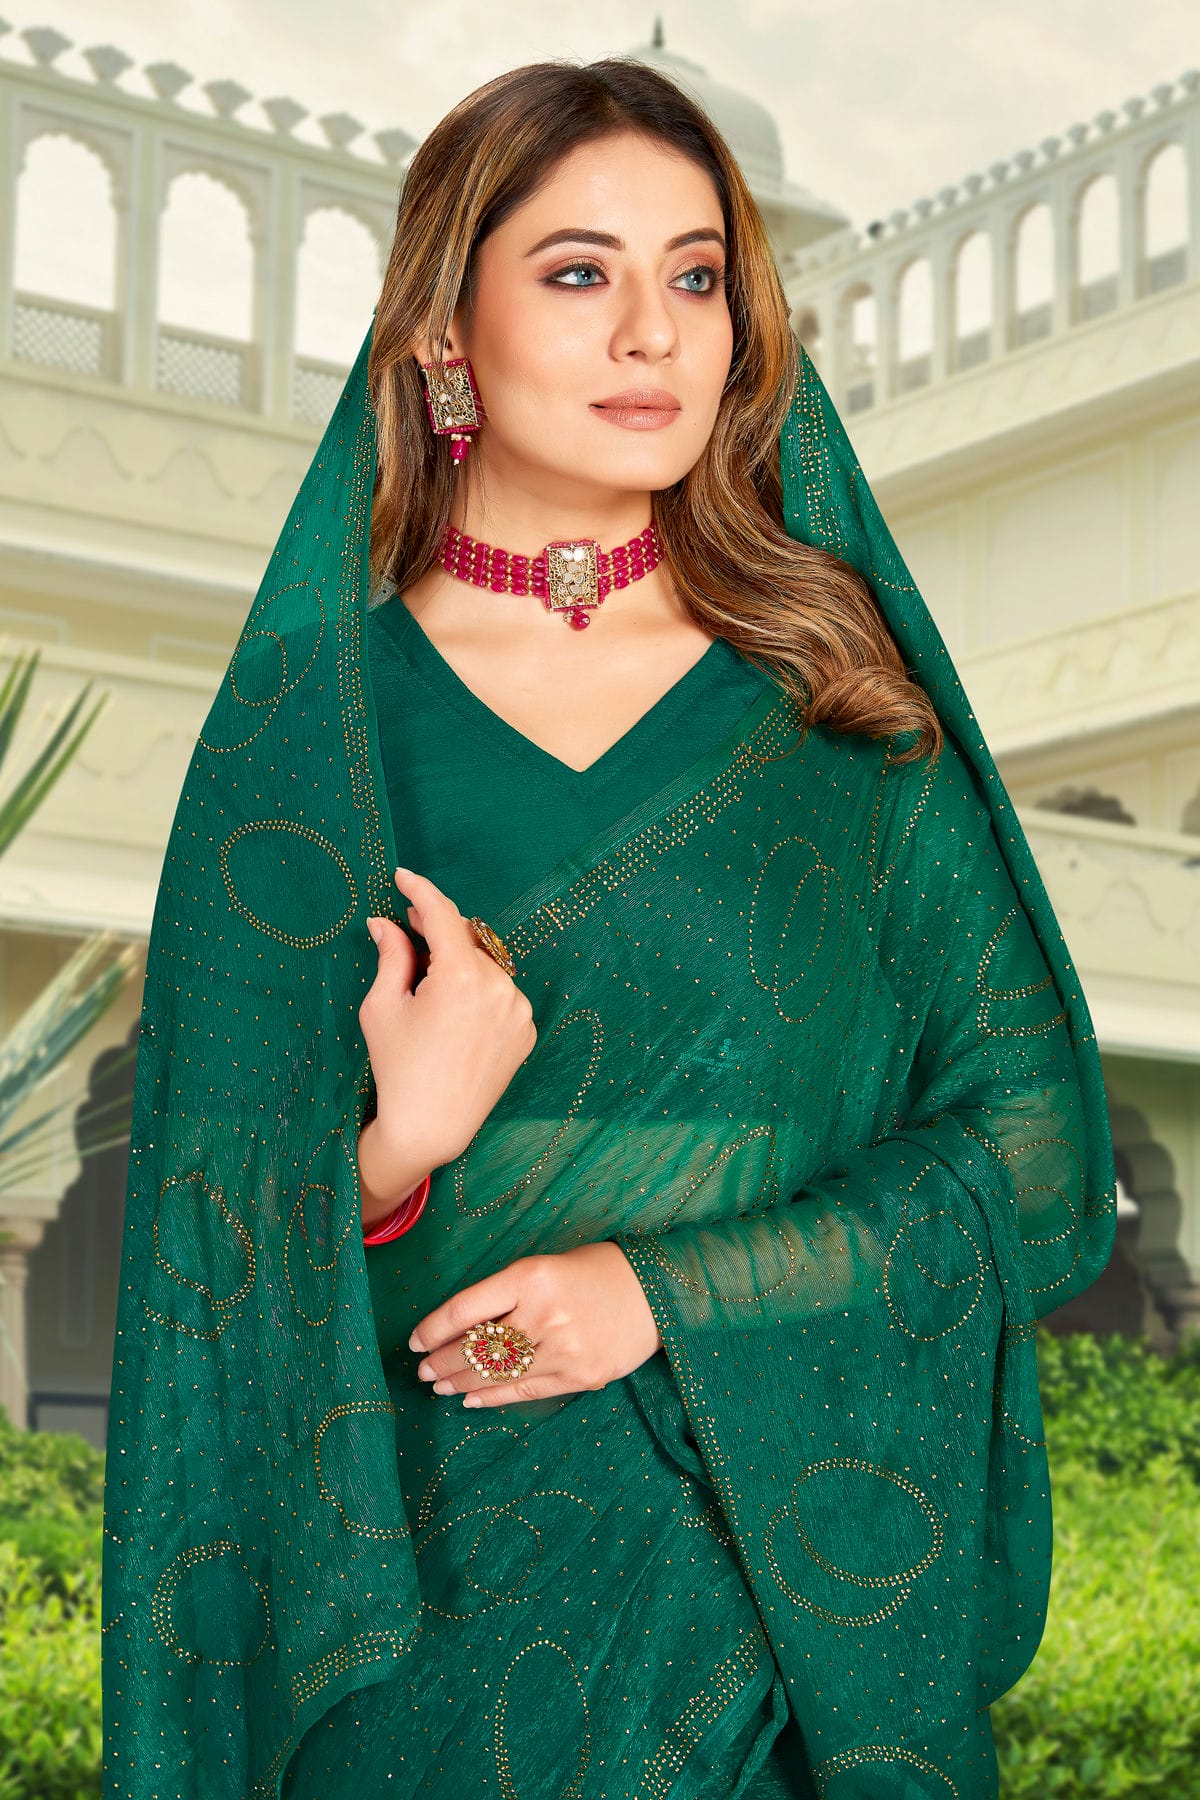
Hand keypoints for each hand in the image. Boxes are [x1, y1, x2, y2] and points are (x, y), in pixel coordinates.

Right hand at [357, 867, 537, 1223]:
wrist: (431, 1127)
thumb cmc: (397, 1067)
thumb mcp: (383, 1007)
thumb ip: (391, 955)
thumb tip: (384, 922)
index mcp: (462, 978)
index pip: (443, 915)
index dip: (421, 891)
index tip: (403, 876)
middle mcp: (499, 988)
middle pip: (466, 939)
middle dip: (437, 930)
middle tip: (407, 927)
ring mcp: (519, 1010)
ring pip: (486, 965)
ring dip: (459, 963)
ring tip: (428, 985)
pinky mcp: (527, 1031)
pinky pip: (500, 994)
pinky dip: (479, 991)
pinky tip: (453, 1013)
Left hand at [408, 1242, 663, 1407]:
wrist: (658, 1291)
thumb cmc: (598, 1271)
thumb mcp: (548, 1264)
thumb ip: (509, 1292)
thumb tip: (463, 1327)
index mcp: (532, 1276)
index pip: (466, 1308)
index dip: (434, 1328)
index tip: (415, 1341)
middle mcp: (544, 1313)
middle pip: (477, 1346)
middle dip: (443, 1360)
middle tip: (423, 1369)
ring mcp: (563, 1349)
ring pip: (497, 1373)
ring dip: (461, 1382)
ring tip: (440, 1385)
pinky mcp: (580, 1376)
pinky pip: (525, 1391)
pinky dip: (493, 1396)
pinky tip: (472, 1398)